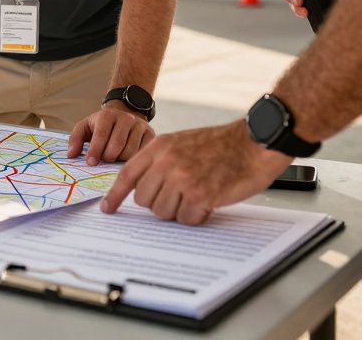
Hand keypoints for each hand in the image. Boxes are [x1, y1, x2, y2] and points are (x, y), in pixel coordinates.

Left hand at [67, 100, 155, 165]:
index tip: (90, 163)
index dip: (95, 151)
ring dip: (120, 160)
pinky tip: (127, 158)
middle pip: (116, 146)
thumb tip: (71, 155)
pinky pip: (142, 153)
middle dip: (108, 157)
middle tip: (105, 159)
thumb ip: (75, 139)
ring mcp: (140, 126)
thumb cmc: (101, 125)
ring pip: (130, 151)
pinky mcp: (150, 134)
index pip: (101, 136)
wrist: (125, 115)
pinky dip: (134, 159)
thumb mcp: (85, 127)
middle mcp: (126, 118)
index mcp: (107, 115)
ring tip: (116, 156)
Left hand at [101, 120, 290, 224]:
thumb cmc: (221, 144)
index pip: (127, 175)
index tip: (108, 209)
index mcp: (159, 147)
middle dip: (159, 203)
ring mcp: (183, 179)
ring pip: (163, 212)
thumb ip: (159, 160)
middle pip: (144, 199)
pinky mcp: (201, 196)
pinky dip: (196, 216)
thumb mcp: (181, 142)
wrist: (254, 143)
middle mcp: (167, 162)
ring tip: (197, 195)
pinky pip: (186, 219)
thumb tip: (142, 186)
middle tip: (179, 196)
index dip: (115, 195)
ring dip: (179, 210)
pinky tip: (208, 202)